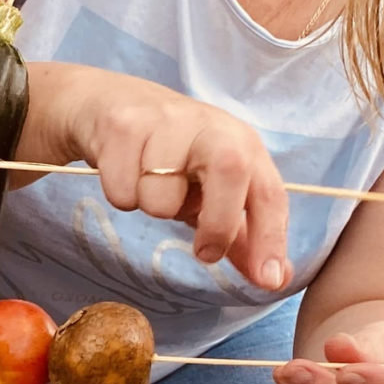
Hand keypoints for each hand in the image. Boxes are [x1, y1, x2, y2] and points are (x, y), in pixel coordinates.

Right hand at [23, 62, 291, 290]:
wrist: (110, 103)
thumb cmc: (172, 155)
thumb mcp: (213, 189)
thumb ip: (242, 236)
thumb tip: (273, 279)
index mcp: (242, 145)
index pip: (269, 192)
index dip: (271, 238)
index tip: (267, 280)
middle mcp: (211, 126)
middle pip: (230, 172)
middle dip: (218, 224)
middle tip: (203, 251)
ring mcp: (166, 122)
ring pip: (161, 197)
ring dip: (154, 208)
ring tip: (151, 186)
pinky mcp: (122, 126)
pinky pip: (121, 191)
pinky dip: (121, 196)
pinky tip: (125, 173)